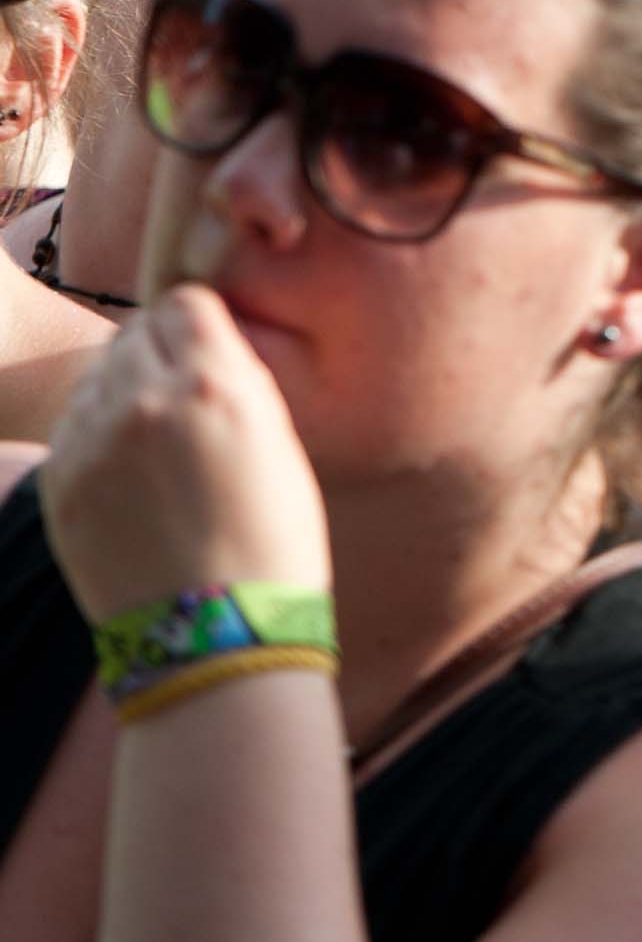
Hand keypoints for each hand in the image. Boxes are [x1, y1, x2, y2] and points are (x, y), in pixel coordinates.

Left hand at [41, 287, 330, 622]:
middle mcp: (146, 401)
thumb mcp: (280, 443)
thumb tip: (209, 343)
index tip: (206, 351)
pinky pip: (73, 425)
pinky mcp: (61, 483)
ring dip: (123, 391)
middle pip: (136, 333)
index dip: (199, 325)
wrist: (214, 638)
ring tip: (152, 442)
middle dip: (159, 354)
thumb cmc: (271, 544)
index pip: (186, 302)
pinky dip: (96, 433)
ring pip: (98, 376)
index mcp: (213, 384)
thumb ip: (238, 380)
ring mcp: (94, 443)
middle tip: (180, 397)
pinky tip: (127, 473)